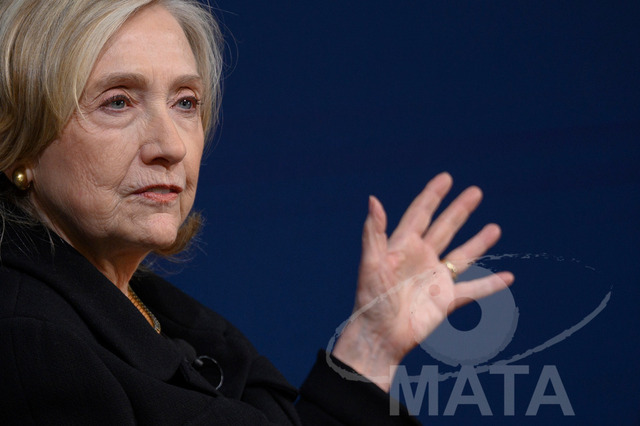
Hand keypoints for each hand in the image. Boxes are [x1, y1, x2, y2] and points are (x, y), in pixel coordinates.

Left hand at [331, 172, 513, 390]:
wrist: (379, 336)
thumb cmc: (369, 300)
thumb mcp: (370, 263)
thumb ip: (374, 232)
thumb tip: (373, 199)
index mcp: (402, 246)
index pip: (420, 214)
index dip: (432, 196)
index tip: (446, 178)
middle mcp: (421, 259)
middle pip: (444, 228)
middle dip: (459, 210)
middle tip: (475, 191)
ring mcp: (435, 279)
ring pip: (462, 255)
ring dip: (479, 242)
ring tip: (495, 228)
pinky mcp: (445, 300)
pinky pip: (473, 290)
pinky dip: (491, 284)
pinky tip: (508, 277)